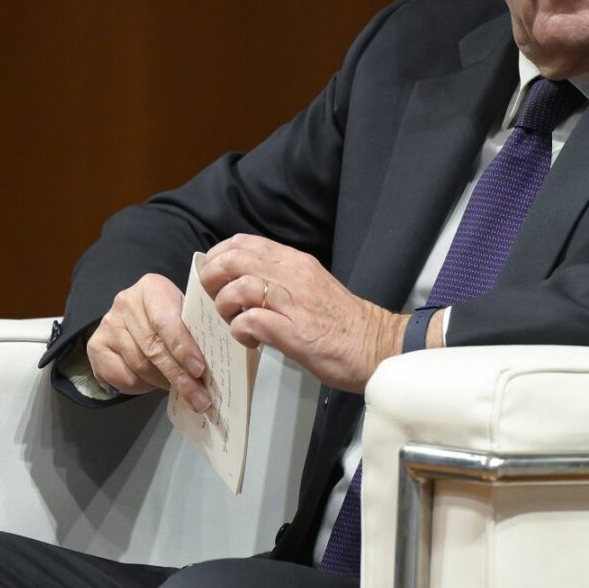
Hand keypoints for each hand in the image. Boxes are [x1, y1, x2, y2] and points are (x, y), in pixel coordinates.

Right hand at [85, 273, 211, 411]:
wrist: (136, 315)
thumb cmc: (169, 316)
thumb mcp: (184, 313)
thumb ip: (194, 330)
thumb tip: (216, 366)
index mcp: (152, 287)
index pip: (166, 321)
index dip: (183, 348)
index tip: (199, 370)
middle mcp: (125, 302)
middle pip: (153, 348)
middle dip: (179, 376)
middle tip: (199, 398)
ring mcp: (107, 324)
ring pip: (139, 365)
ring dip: (163, 383)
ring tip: (183, 391)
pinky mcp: (96, 345)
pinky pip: (122, 376)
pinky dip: (141, 387)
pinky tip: (154, 385)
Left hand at [202, 234, 403, 392]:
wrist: (377, 345)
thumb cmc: (343, 322)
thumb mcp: (310, 286)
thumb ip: (281, 279)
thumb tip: (244, 283)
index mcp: (296, 261)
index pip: (242, 242)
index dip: (217, 257)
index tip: (215, 277)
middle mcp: (294, 275)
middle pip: (233, 259)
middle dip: (212, 279)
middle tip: (216, 300)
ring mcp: (294, 302)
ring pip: (238, 287)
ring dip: (225, 307)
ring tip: (234, 322)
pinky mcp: (295, 331)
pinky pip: (251, 321)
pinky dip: (240, 331)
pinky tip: (250, 341)